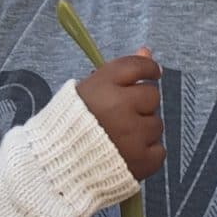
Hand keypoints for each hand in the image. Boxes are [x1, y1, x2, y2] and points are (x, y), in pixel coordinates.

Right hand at [76, 51, 164, 181]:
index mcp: (103, 86)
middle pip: (152, 95)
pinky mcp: (141, 161)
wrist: (57, 166)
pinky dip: (147, 152)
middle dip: (141, 102)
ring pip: (157, 124)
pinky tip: (128, 152)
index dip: (148, 68)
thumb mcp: (89, 88)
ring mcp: (133, 136)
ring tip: (121, 136)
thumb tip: (147, 51)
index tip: (150, 73)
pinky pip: (159, 150)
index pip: (138, 67)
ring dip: (144, 128)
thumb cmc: (71, 123)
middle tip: (124, 112)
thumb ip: (120, 70)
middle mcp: (121, 108)